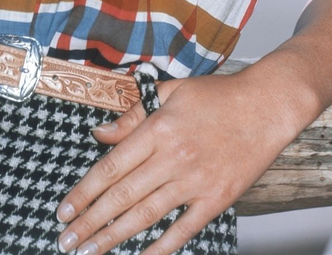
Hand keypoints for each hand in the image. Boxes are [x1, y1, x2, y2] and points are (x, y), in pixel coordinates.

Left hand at [54, 67, 301, 254]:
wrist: (267, 105)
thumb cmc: (218, 95)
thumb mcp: (170, 91)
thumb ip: (133, 114)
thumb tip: (100, 133)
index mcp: (158, 128)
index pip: (111, 166)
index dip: (85, 191)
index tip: (64, 210)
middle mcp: (173, 157)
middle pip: (123, 196)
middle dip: (91, 222)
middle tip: (66, 241)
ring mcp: (195, 181)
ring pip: (146, 215)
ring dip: (115, 237)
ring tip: (90, 252)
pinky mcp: (217, 198)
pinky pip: (184, 228)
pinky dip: (161, 246)